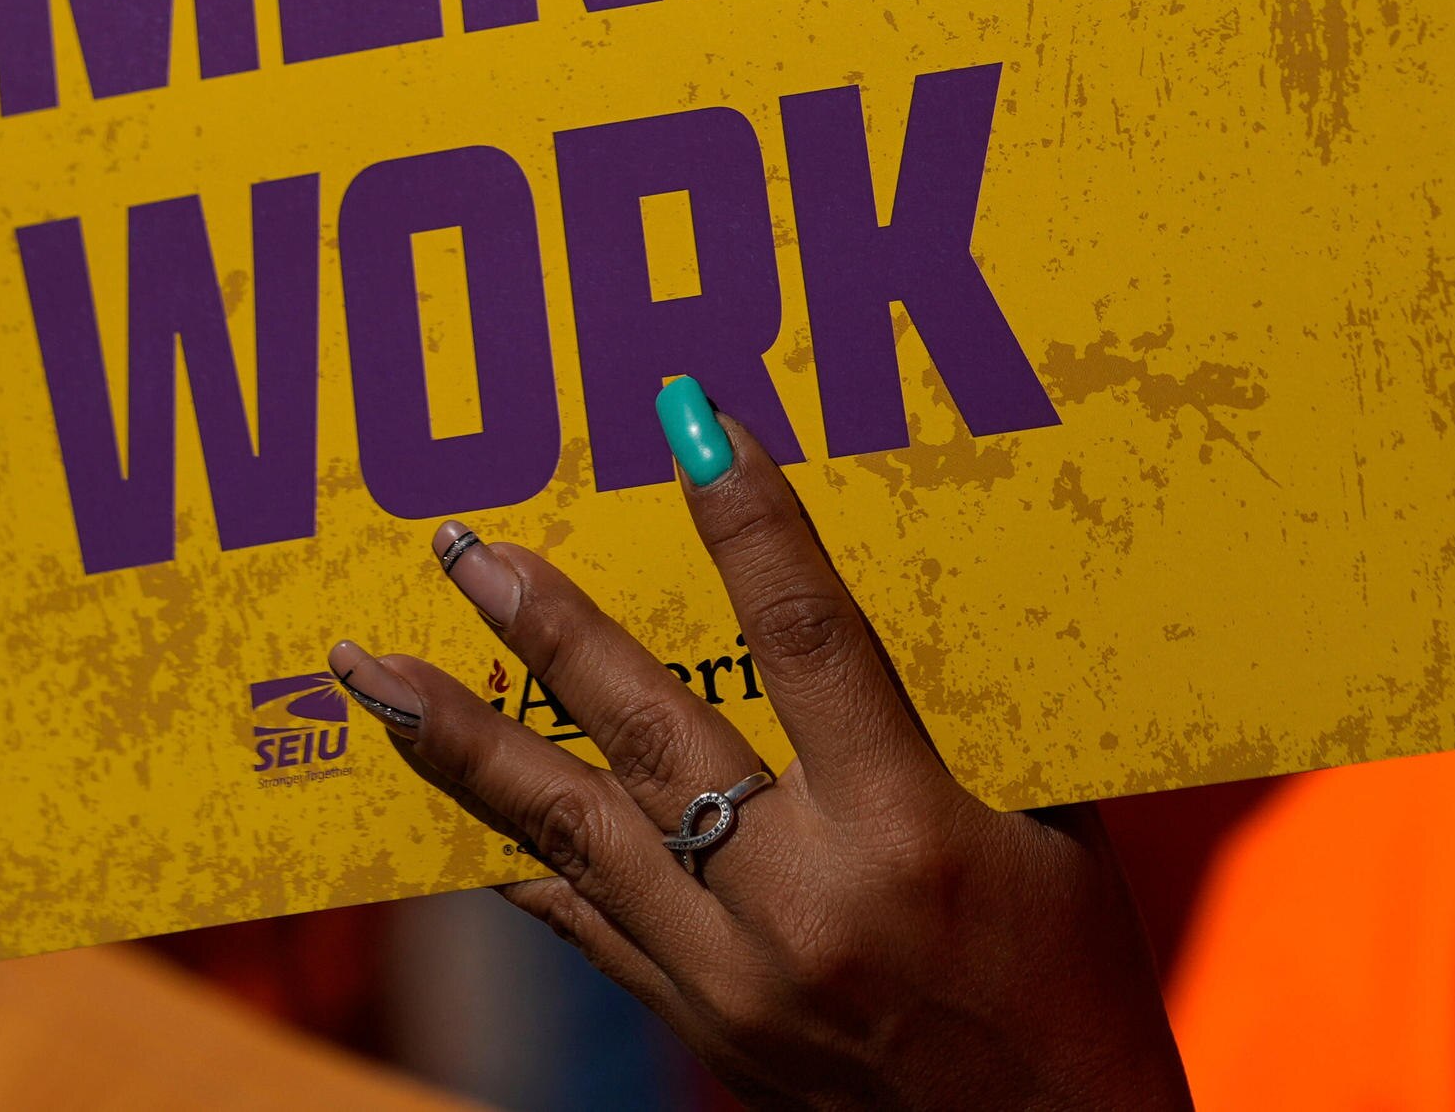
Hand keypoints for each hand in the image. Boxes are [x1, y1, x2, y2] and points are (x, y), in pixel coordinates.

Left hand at [330, 388, 1193, 1111]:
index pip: (810, 640)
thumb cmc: (1076, 993)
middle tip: (462, 547)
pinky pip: (585, 923)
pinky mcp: (701, 1030)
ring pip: (572, 832)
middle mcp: (800, 902)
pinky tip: (452, 812)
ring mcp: (733, 977)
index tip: (690, 424)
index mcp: (906, 832)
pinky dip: (521, 859)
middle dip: (543, 627)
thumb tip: (892, 602)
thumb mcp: (1053, 841)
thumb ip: (961, 729)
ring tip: (378, 677)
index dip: (750, 525)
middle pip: (642, 731)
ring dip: (468, 744)